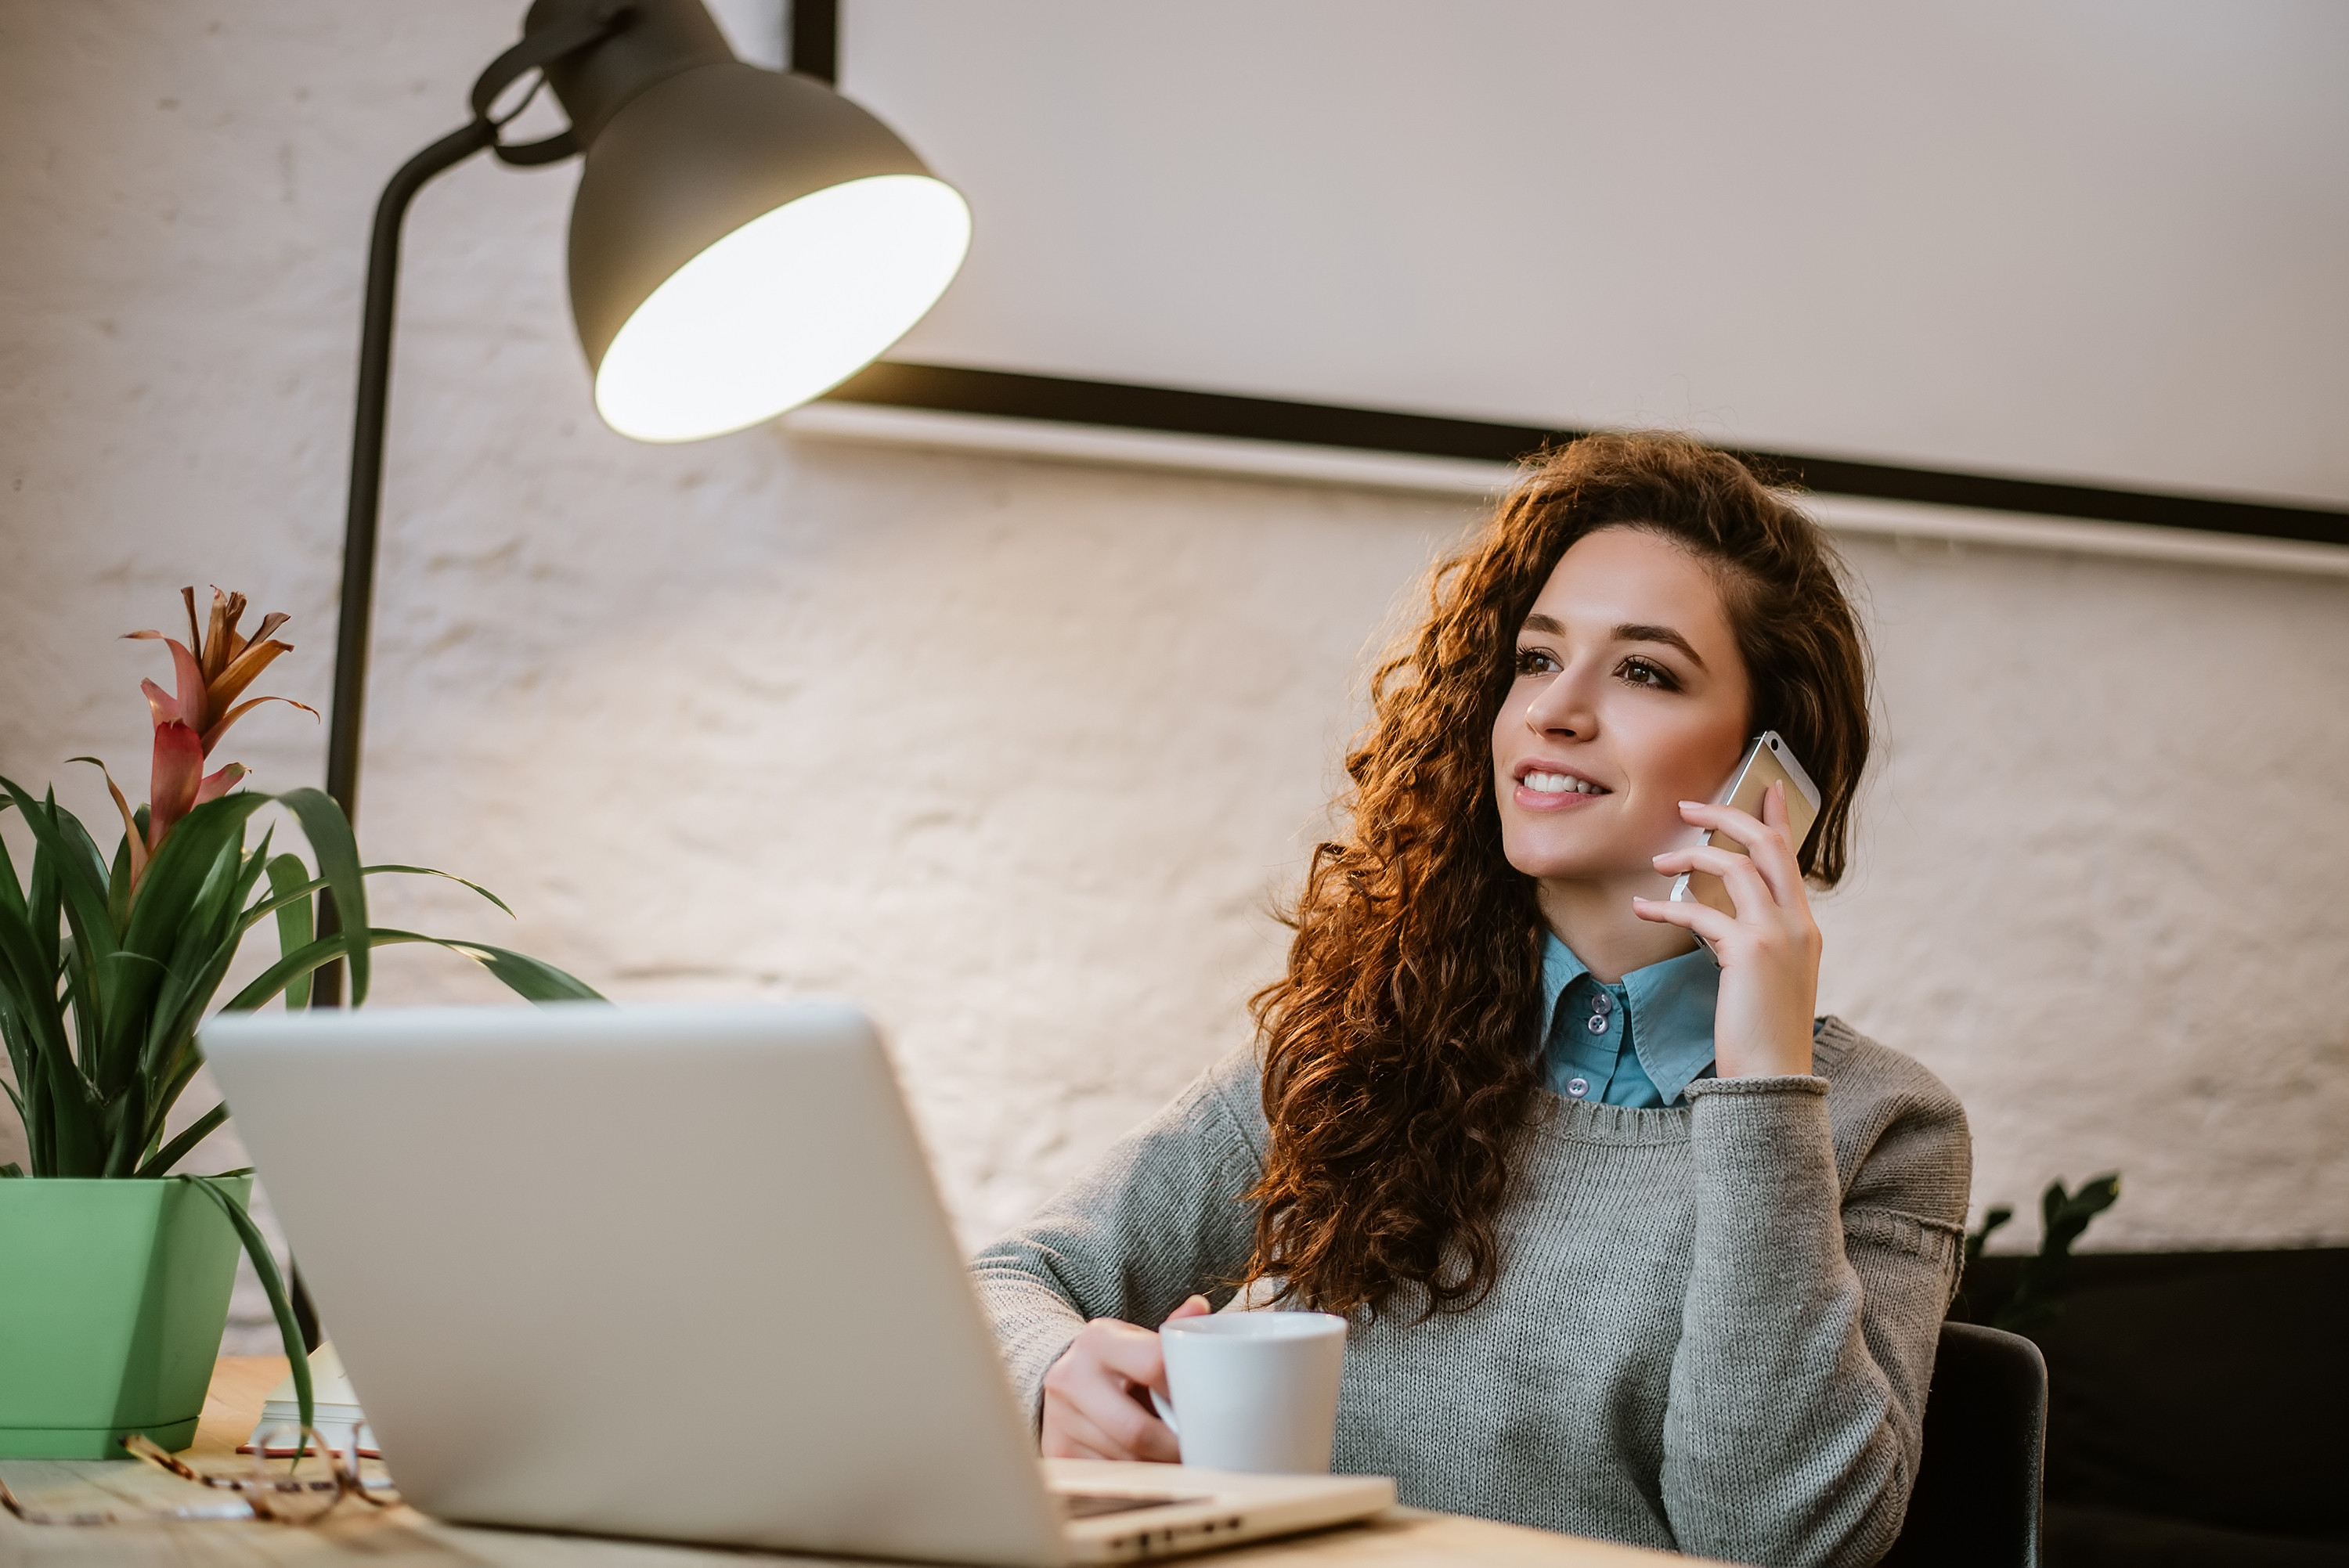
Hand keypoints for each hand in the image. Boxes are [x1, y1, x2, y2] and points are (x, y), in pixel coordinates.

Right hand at [1040, 1294, 1209, 1460]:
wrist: (1066, 1376)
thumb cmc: (1117, 1361)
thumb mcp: (1138, 1340)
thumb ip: (1172, 1330)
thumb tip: (1200, 1308)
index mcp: (1098, 1340)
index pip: (1153, 1364)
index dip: (1184, 1392)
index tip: (1205, 1407)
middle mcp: (1071, 1377)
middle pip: (1135, 1430)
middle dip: (1173, 1448)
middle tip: (1198, 1451)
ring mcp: (1059, 1418)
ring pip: (1123, 1460)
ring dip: (1156, 1467)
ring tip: (1176, 1460)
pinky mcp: (1056, 1450)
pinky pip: (1107, 1476)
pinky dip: (1134, 1476)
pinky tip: (1147, 1466)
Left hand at [1631, 780, 1820, 1078]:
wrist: (1773, 1077)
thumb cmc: (1763, 1032)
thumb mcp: (1769, 978)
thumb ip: (1756, 941)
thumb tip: (1720, 917)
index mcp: (1805, 928)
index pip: (1792, 859)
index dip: (1778, 818)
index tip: (1765, 788)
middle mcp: (1798, 924)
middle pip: (1766, 846)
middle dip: (1727, 815)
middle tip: (1689, 806)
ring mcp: (1777, 935)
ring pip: (1734, 867)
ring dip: (1691, 857)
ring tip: (1659, 863)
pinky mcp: (1747, 951)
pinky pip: (1699, 911)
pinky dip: (1667, 907)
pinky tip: (1644, 909)